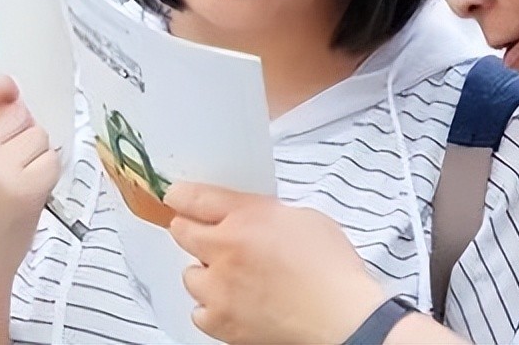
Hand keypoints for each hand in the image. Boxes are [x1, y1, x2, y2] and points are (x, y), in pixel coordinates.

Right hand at [0, 69, 60, 292]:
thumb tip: (14, 93)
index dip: (1, 84)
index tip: (10, 92)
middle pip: (20, 112)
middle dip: (22, 132)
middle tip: (7, 165)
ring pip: (39, 135)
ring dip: (37, 154)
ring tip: (16, 182)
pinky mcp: (27, 188)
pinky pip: (53, 159)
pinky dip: (47, 174)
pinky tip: (28, 193)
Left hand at [167, 183, 387, 344]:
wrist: (343, 319)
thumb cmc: (332, 271)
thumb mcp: (304, 217)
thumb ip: (265, 213)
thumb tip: (248, 216)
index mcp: (247, 218)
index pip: (194, 198)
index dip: (180, 196)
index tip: (176, 197)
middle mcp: (225, 251)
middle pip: (181, 232)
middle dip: (192, 231)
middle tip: (212, 237)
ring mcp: (219, 290)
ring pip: (189, 275)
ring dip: (205, 273)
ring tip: (232, 277)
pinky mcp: (222, 323)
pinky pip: (199, 311)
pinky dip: (212, 308)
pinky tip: (234, 304)